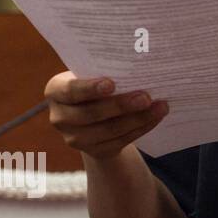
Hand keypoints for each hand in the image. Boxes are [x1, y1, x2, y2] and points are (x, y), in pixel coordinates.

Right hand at [44, 72, 168, 160]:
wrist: (95, 113)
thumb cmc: (97, 84)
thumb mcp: (93, 74)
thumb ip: (106, 71)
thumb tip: (140, 66)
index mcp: (56, 91)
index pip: (70, 90)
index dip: (90, 89)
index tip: (111, 84)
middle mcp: (60, 117)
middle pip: (91, 114)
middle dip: (121, 105)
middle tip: (146, 97)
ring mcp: (75, 138)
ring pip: (109, 130)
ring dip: (138, 118)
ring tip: (160, 106)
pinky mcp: (95, 151)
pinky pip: (121, 140)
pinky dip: (142, 128)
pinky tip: (156, 117)